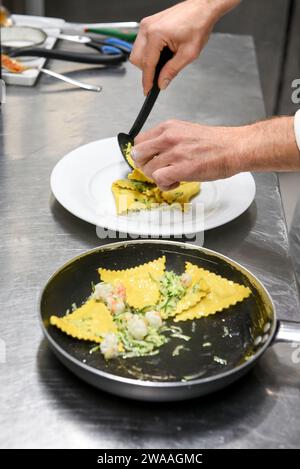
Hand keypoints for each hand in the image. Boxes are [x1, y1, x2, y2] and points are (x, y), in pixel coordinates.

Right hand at [130, 0, 239, 94]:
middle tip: (159, 76)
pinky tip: (161, 53)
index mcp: (156, 34)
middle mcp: (148, 28)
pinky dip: (149, 52)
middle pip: (137, 59)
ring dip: (147, 61)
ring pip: (137, 52)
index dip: (147, 80)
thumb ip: (172, 70)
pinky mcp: (148, 23)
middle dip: (146, 70)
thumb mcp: (188, 54)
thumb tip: (162, 83)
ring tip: (164, 62)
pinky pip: (141, 43)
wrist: (202, 8)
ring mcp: (146, 24)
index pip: (147, 64)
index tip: (147, 90)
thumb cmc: (198, 24)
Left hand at [132, 117, 299, 190]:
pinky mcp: (181, 168)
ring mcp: (174, 153)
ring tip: (173, 177)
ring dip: (158, 178)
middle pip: (138, 155)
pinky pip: (159, 180)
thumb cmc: (216, 143)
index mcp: (168, 127)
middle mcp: (168, 138)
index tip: (151, 161)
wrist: (235, 148)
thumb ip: (169, 140)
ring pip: (148, 169)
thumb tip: (156, 153)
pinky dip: (165, 185)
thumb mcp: (186, 132)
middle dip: (146, 166)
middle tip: (159, 171)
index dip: (144, 155)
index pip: (139, 141)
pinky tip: (176, 183)